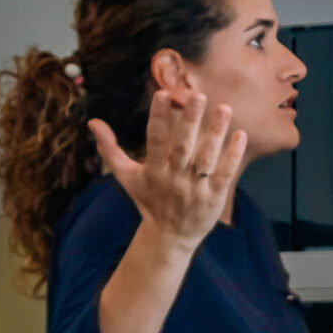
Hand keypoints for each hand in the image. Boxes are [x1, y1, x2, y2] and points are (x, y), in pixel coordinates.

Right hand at [89, 90, 248, 249]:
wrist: (169, 238)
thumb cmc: (148, 201)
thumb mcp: (126, 177)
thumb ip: (110, 149)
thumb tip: (93, 121)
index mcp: (153, 172)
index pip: (155, 141)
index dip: (158, 118)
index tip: (163, 93)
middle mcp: (174, 180)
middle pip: (183, 147)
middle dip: (190, 121)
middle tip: (198, 95)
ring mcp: (196, 189)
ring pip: (206, 159)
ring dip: (216, 134)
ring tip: (225, 108)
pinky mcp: (214, 198)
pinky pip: (225, 174)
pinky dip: (232, 156)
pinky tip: (240, 134)